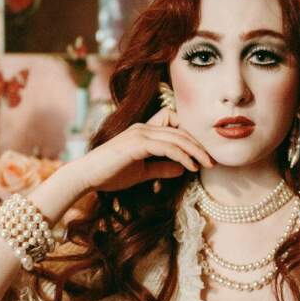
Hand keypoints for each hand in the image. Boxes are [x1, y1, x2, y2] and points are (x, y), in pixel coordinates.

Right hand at [77, 107, 214, 191]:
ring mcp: (140, 133)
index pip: (175, 124)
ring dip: (196, 151)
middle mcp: (143, 127)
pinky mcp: (137, 143)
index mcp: (144, 130)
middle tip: (213, 160)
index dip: (190, 137)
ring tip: (207, 164)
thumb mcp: (142, 172)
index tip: (202, 155)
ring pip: (177, 137)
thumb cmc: (110, 174)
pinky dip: (182, 156)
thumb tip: (183, 168)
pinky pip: (168, 147)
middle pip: (181, 129)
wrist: (86, 176)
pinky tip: (191, 167)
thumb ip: (162, 168)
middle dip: (200, 145)